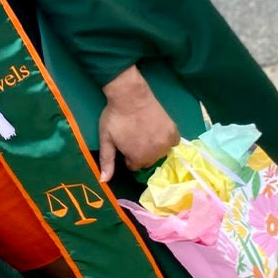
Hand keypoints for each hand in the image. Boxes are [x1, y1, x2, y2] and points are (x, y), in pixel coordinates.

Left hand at [98, 65, 178, 181]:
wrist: (130, 95)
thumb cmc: (115, 117)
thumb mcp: (106, 139)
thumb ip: (107, 161)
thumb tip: (104, 182)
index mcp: (138, 158)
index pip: (134, 166)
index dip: (128, 155)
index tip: (125, 143)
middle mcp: (155, 154)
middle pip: (148, 161)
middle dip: (140, 152)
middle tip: (133, 136)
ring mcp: (166, 143)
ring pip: (160, 153)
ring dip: (153, 147)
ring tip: (144, 132)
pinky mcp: (173, 132)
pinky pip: (173, 144)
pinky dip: (167, 140)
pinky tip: (157, 131)